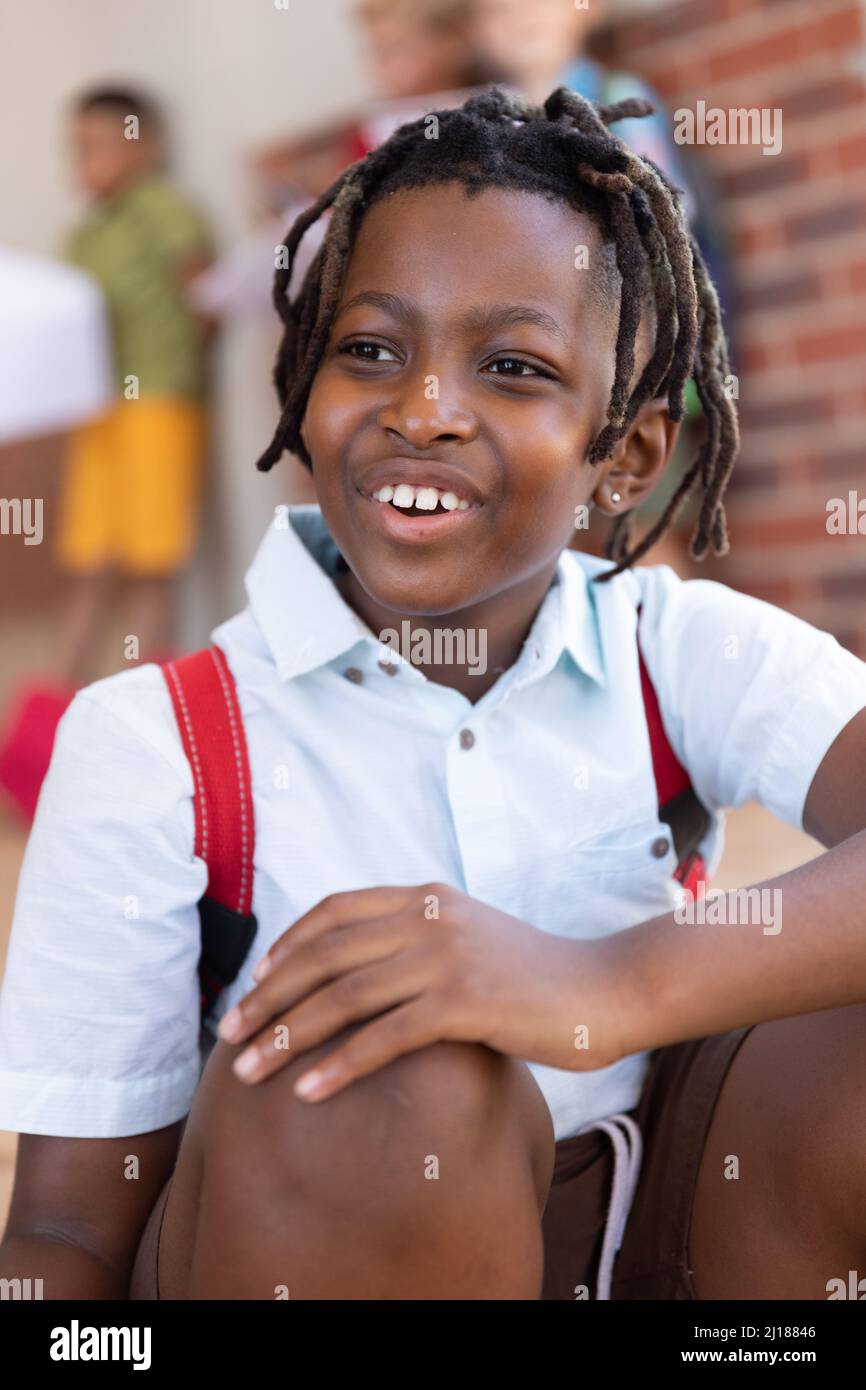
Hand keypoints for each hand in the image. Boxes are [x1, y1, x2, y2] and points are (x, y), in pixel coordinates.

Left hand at [217, 883, 630, 1099]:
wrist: (608, 988)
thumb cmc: (538, 975)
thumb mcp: (472, 936)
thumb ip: (421, 938)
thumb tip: (362, 968)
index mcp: (428, 896)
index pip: (336, 910)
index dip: (288, 945)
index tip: (256, 981)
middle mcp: (430, 917)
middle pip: (326, 954)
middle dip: (269, 998)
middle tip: (229, 1034)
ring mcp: (447, 957)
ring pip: (344, 996)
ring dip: (287, 1036)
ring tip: (248, 1071)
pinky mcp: (466, 1003)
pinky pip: (384, 1037)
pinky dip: (338, 1065)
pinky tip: (309, 1092)